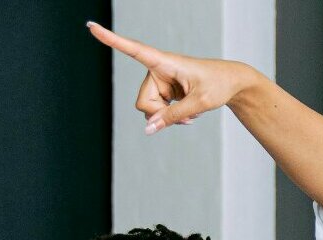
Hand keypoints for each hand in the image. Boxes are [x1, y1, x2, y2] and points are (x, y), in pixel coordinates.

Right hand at [87, 22, 259, 133]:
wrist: (232, 84)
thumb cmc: (219, 85)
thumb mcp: (199, 104)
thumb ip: (173, 117)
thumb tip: (148, 130)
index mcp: (165, 61)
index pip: (133, 49)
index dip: (111, 40)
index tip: (91, 26)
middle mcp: (157, 69)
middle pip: (143, 102)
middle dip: (160, 115)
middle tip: (185, 118)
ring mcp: (160, 81)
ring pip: (149, 110)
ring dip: (167, 118)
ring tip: (190, 115)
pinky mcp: (164, 90)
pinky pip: (157, 112)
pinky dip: (170, 117)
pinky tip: (187, 114)